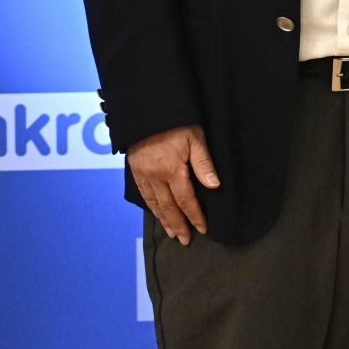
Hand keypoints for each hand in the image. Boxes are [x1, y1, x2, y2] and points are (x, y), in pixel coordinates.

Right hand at [128, 124, 218, 244]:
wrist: (146, 108)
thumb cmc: (175, 120)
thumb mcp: (195, 138)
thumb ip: (203, 164)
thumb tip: (213, 186)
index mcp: (171, 170)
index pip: (186, 200)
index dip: (195, 216)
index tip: (202, 229)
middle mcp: (155, 176)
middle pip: (168, 207)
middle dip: (178, 225)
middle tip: (184, 240)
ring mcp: (142, 173)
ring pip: (154, 203)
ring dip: (163, 219)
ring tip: (171, 232)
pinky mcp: (134, 168)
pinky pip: (143, 193)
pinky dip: (150, 206)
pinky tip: (156, 212)